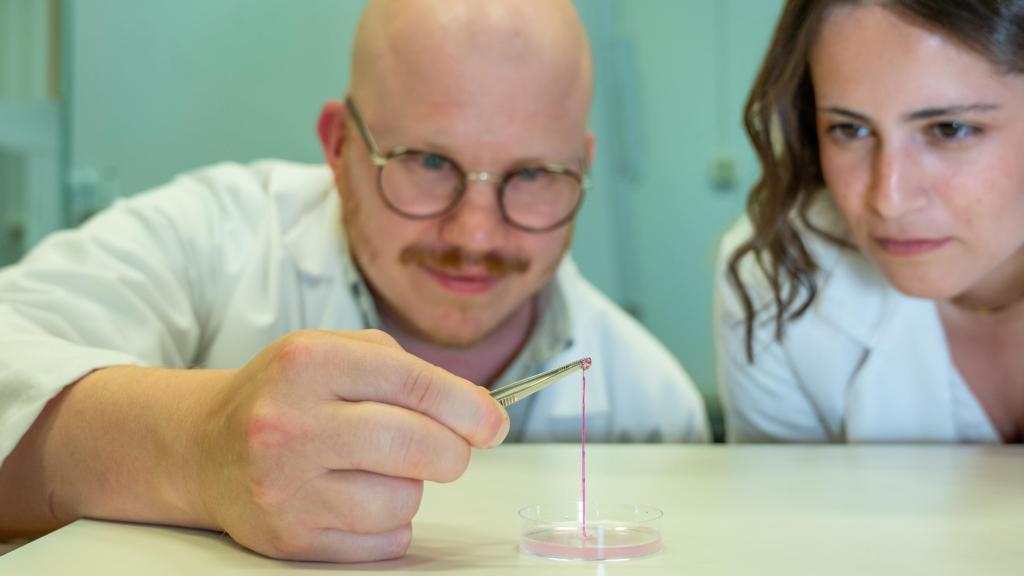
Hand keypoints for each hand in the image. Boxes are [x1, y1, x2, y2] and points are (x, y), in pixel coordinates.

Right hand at [193, 329, 508, 561]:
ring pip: (404, 500)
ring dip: (410, 487)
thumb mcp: (335, 350)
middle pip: (417, 447)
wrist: (205, 446)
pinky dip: (388, 524)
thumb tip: (480, 413)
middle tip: (447, 449)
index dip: (471, 408)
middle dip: (453, 451)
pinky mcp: (289, 538)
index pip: (416, 384)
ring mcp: (286, 487)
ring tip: (376, 468)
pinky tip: (356, 497)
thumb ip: (407, 370)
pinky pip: (384, 542)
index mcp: (310, 362)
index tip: (494, 424)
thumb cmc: (287, 394)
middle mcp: (291, 423)